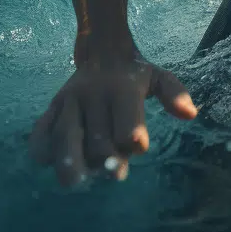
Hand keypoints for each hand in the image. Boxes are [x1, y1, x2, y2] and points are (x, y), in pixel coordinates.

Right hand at [29, 52, 196, 186]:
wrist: (102, 51)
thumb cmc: (136, 73)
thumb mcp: (160, 77)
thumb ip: (175, 93)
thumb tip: (190, 115)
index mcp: (122, 89)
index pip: (126, 124)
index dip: (132, 141)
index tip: (137, 148)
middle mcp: (93, 94)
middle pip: (97, 140)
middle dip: (106, 161)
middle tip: (114, 171)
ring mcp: (69, 101)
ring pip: (65, 137)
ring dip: (70, 162)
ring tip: (77, 181)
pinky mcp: (52, 107)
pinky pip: (41, 130)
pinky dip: (40, 149)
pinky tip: (48, 161)